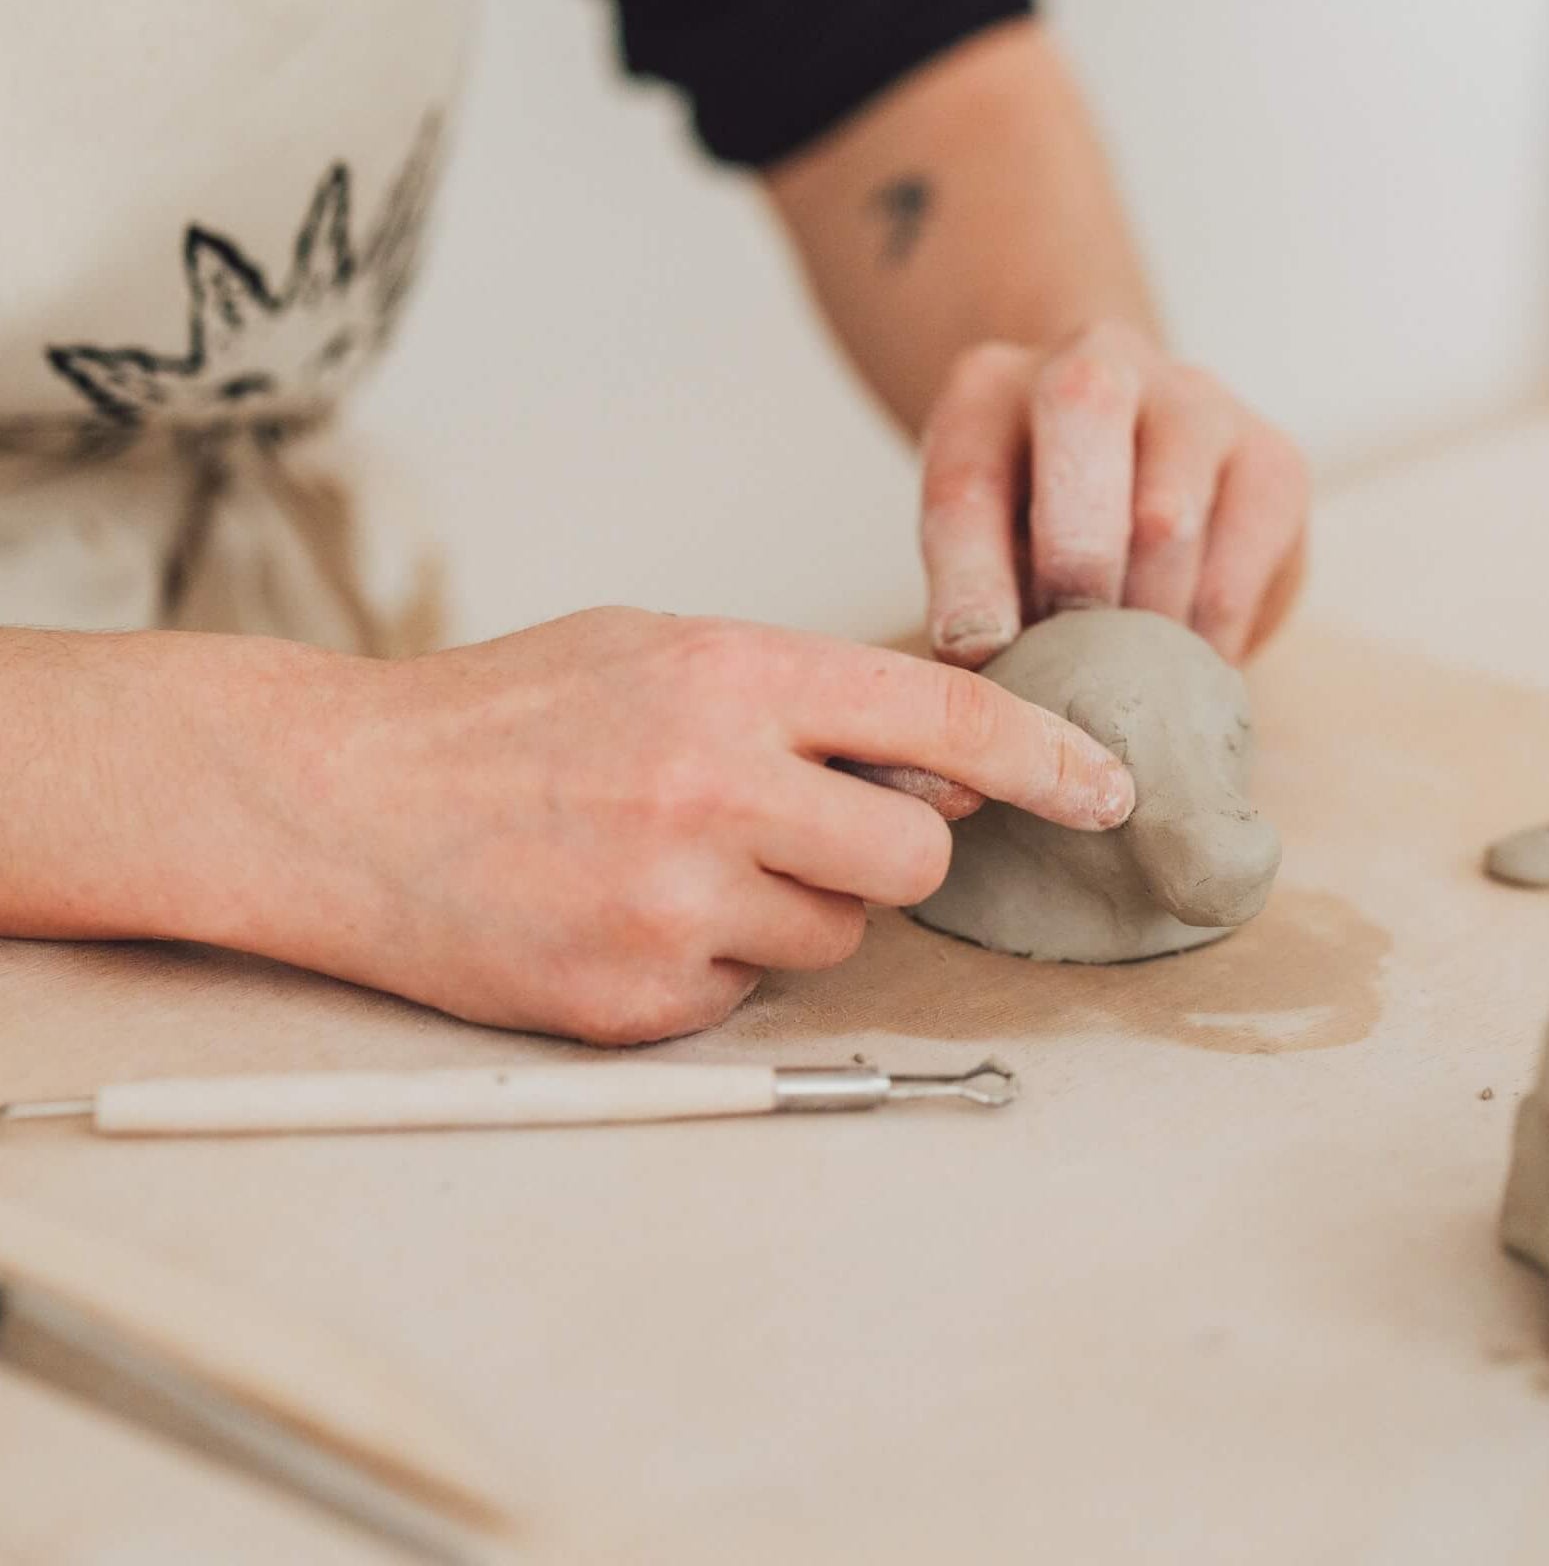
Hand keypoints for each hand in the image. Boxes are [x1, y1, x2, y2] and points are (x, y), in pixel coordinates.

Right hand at [240, 610, 1134, 1043]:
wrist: (338, 798)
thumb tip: (943, 761)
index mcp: (730, 673)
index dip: (1049, 756)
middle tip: (819, 830)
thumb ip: (803, 694)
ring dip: (795, 909)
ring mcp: (669, 902)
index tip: (1108, 787)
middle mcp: (712, 785)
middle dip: (897, 854)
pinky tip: (629, 910)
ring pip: (837, 938)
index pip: (944, 720)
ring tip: (682, 860)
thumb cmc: (510, 712)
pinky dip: (715, 961)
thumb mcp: (663, 647)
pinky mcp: (631, 1002)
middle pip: (916, 859)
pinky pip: (747, 995)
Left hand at [919, 320, 1308, 667]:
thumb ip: (970, 587)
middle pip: (1084, 421)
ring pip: (1167, 520)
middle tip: (1072, 661)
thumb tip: (982, 655)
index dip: (971, 577)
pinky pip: (1236, 574)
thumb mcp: (975, 544)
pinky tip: (1183, 664)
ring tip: (1125, 676)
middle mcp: (1098, 361)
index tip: (981, 653)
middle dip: (1074, 561)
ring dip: (1138, 625)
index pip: (968, 476)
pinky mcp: (1274, 461)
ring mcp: (1197, 402)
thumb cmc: (1033, 521)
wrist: (1132, 465)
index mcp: (992, 387)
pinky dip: (1203, 642)